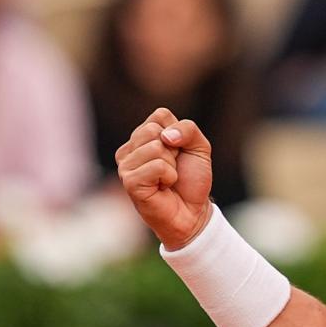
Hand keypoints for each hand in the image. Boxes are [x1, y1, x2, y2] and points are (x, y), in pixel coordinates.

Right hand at [116, 108, 213, 248]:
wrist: (193, 211)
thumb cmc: (191, 179)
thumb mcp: (199, 147)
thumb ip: (188, 129)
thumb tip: (165, 136)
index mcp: (143, 136)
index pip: (160, 115)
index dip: (179, 133)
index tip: (179, 152)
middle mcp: (130, 149)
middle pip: (153, 129)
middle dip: (174, 149)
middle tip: (173, 167)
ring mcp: (126, 165)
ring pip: (155, 147)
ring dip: (172, 165)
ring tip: (168, 179)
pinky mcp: (129, 182)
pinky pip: (156, 166)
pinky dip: (169, 176)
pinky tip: (163, 187)